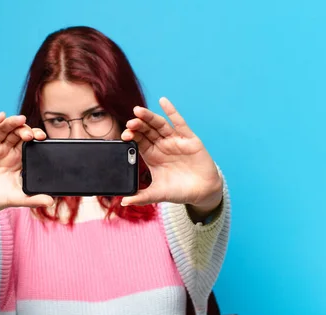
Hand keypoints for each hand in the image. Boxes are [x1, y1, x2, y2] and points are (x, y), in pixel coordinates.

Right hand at [0, 112, 52, 222]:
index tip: (43, 138)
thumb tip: (51, 201)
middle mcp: (5, 150)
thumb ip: (32, 199)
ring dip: (12, 123)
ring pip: (3, 129)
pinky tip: (0, 116)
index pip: (29, 143)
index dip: (36, 137)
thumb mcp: (15, 199)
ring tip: (21, 120)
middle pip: (17, 133)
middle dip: (26, 130)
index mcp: (16, 159)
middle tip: (33, 135)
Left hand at [120, 97, 222, 213]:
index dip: (131, 136)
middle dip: (138, 126)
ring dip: (149, 117)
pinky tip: (163, 101)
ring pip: (160, 125)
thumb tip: (123, 201)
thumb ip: (142, 197)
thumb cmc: (179, 191)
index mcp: (152, 155)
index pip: (139, 142)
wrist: (202, 192)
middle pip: (147, 131)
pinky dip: (172, 112)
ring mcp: (174, 140)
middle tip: (130, 123)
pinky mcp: (189, 138)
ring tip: (138, 111)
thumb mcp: (158, 194)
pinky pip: (179, 123)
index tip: (124, 136)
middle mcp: (161, 145)